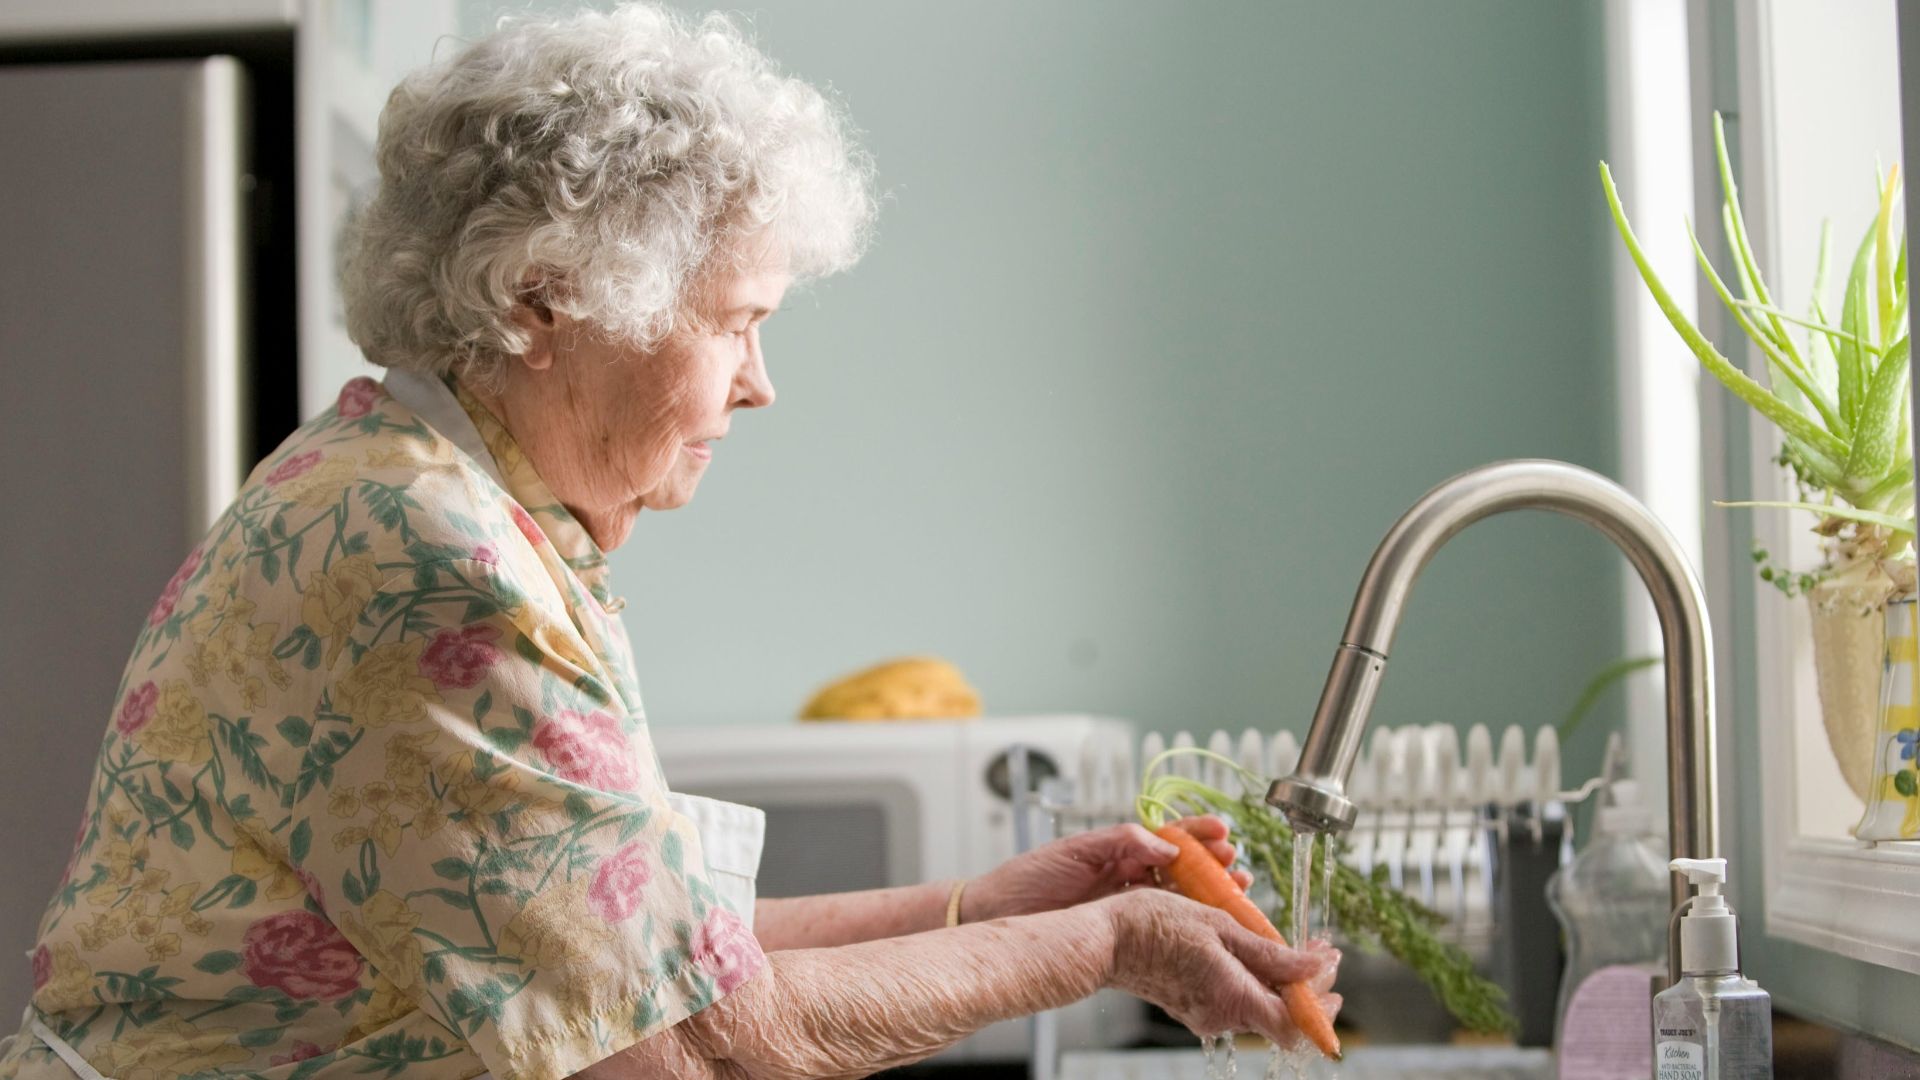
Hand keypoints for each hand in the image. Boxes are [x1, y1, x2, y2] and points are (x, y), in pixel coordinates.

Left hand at [965, 816, 1251, 922]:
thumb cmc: (1025, 880)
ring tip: (1236, 890)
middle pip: (1182, 869)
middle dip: (1213, 865)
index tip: (1222, 833)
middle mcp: (1126, 878)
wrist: (995, 918)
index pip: (1166, 837)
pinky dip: (1187, 924)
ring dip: (1209, 894)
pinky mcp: (1121, 934)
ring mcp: (1125, 907)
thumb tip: (1166, 844)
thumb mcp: (1074, 851)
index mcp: (1116, 851)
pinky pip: (1161, 927)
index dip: (1196, 835)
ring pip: (1178, 899)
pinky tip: (1208, 924)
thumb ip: (1121, 842)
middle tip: (1237, 866)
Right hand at [1102, 888, 1341, 1045]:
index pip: (1295, 1025)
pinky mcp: (1192, 1006)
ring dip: (1279, 979)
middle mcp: (1221, 1016)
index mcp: (1232, 997)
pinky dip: (1252, 978)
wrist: (1104, 939)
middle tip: (1317, 952)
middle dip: (1305, 985)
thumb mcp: (1219, 926)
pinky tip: (1251, 951)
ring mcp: (1205, 1014)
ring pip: (1258, 1005)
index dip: (1320, 1005)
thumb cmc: (1153, 925)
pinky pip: (1234, 998)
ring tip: (1286, 945)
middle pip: (1280, 1015)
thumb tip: (1313, 967)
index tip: (1331, 970)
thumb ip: (1269, 953)